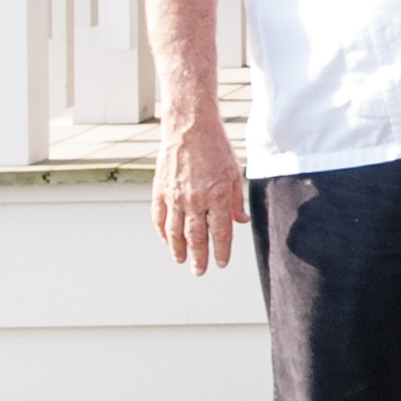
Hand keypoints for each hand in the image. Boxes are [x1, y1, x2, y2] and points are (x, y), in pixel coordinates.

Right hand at [153, 114, 246, 272]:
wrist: (190, 129)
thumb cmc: (216, 148)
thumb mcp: (235, 173)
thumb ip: (236, 201)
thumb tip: (241, 221)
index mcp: (218, 196)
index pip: (220, 232)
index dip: (221, 251)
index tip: (221, 264)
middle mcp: (195, 200)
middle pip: (196, 237)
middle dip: (199, 257)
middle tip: (200, 271)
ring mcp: (175, 197)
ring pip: (175, 232)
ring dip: (178, 250)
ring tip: (181, 261)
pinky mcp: (160, 191)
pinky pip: (159, 218)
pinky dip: (163, 233)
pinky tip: (167, 241)